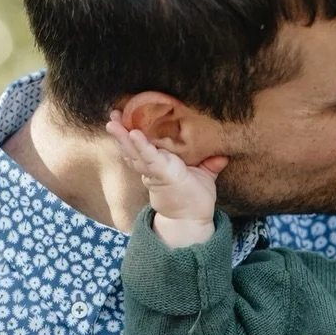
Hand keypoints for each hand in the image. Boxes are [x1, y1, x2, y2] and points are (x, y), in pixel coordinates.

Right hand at [106, 112, 226, 245]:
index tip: (125, 118)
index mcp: (159, 164)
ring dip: (122, 137)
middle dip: (120, 132)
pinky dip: (141, 146)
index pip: (143, 146)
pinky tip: (134, 134)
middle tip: (113, 114)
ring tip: (112, 122)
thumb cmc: (195, 199)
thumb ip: (210, 165)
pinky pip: (148, 157)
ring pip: (134, 151)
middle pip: (132, 147)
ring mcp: (155, 170)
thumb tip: (223, 155)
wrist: (192, 220)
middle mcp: (152, 167)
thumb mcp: (204, 177)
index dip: (132, 134)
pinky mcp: (161, 174)